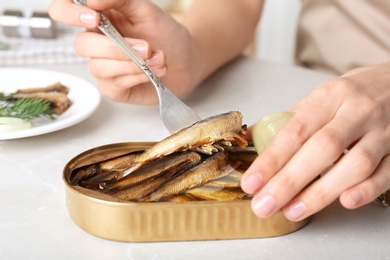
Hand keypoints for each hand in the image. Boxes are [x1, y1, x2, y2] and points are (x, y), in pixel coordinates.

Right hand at [49, 0, 197, 103]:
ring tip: (158, 59)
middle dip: (116, 48)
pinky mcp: (113, 87)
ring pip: (99, 67)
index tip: (94, 18)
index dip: (69, 14)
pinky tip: (152, 73)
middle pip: (82, 45)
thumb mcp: (146, 10)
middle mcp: (96, 43)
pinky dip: (135, 77)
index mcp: (98, 19)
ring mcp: (102, 66)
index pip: (63, 11)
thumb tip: (92, 0)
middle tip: (146, 47)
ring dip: (132, 64)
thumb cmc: (165, 34)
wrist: (186, 60)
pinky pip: (113, 84)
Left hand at [241, 62, 389, 220]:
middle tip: (264, 204)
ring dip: (321, 192)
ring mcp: (383, 131)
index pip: (295, 130)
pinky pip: (386, 172)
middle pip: (322, 149)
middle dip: (289, 181)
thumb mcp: (321, 98)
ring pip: (355, 164)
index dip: (271, 159)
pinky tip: (344, 202)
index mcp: (330, 96)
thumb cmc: (354, 94)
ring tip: (292, 210)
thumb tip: (250, 138)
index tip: (252, 182)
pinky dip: (366, 189)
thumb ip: (288, 120)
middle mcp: (357, 111)